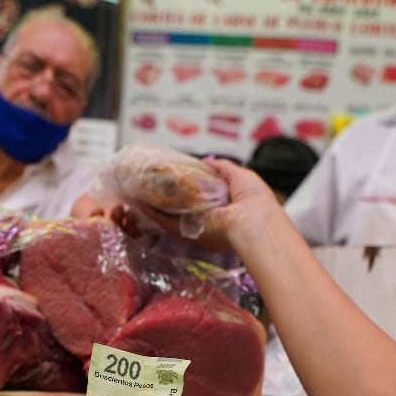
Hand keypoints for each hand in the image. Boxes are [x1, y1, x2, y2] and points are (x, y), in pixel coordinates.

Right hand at [129, 158, 285, 253]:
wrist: (254, 223)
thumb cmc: (254, 200)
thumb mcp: (239, 175)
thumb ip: (222, 168)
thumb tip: (206, 162)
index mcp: (224, 207)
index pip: (201, 197)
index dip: (188, 187)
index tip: (174, 177)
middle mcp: (209, 219)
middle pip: (184, 207)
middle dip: (168, 197)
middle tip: (152, 183)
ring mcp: (198, 227)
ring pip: (172, 216)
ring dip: (156, 205)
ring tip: (141, 192)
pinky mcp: (188, 233)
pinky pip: (166, 223)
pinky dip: (153, 214)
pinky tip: (140, 203)